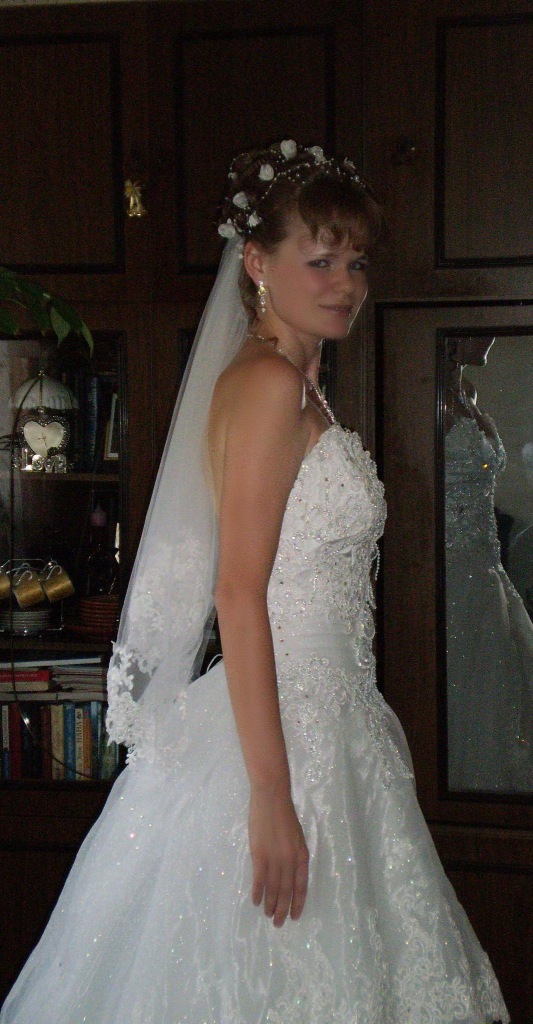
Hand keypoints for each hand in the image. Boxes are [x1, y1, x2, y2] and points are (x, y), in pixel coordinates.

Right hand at [248, 783, 308, 926]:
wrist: (271, 798)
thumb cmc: (283, 814)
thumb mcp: (296, 836)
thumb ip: (294, 855)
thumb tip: (289, 874)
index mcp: (301, 855)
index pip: (301, 885)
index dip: (298, 902)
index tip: (294, 915)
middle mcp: (290, 860)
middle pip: (287, 891)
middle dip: (283, 909)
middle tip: (279, 923)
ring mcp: (275, 858)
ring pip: (274, 889)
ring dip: (271, 904)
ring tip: (268, 916)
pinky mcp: (259, 855)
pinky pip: (260, 880)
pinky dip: (258, 893)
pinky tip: (256, 902)